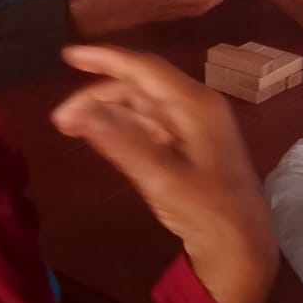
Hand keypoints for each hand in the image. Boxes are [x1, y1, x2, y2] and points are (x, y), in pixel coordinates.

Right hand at [51, 45, 277, 302]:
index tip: (68, 55)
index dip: (106, 59)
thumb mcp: (161, 178)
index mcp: (196, 104)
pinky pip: (151, 126)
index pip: (145, 69)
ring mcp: (194, 127)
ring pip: (143, 107)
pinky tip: (101, 137)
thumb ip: (121, 142)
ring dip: (108, 112)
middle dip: (99, 95)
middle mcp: (197, 107)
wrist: (243, 247)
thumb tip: (79, 111)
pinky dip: (124, 128)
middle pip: (141, 87)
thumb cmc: (208, 211)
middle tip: (60, 119)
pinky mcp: (190, 148)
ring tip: (70, 128)